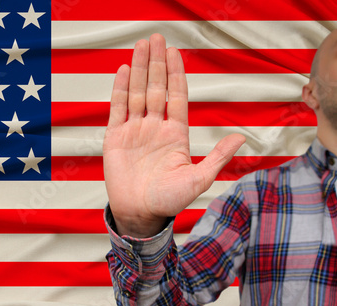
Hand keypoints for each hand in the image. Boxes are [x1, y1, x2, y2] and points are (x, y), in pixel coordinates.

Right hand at [103, 34, 244, 237]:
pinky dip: (119, 89)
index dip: (175, 74)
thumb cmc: (169, 200)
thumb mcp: (198, 179)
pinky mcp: (116, 137)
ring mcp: (135, 130)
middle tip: (155, 39)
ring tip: (140, 47)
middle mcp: (155, 127)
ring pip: (136, 92)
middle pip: (155, 87)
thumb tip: (242, 137)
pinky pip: (117, 108)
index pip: (176, 96)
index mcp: (175, 133)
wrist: (140, 213)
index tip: (174, 53)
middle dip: (155, 63)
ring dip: (137, 69)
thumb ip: (217, 156)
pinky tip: (122, 71)